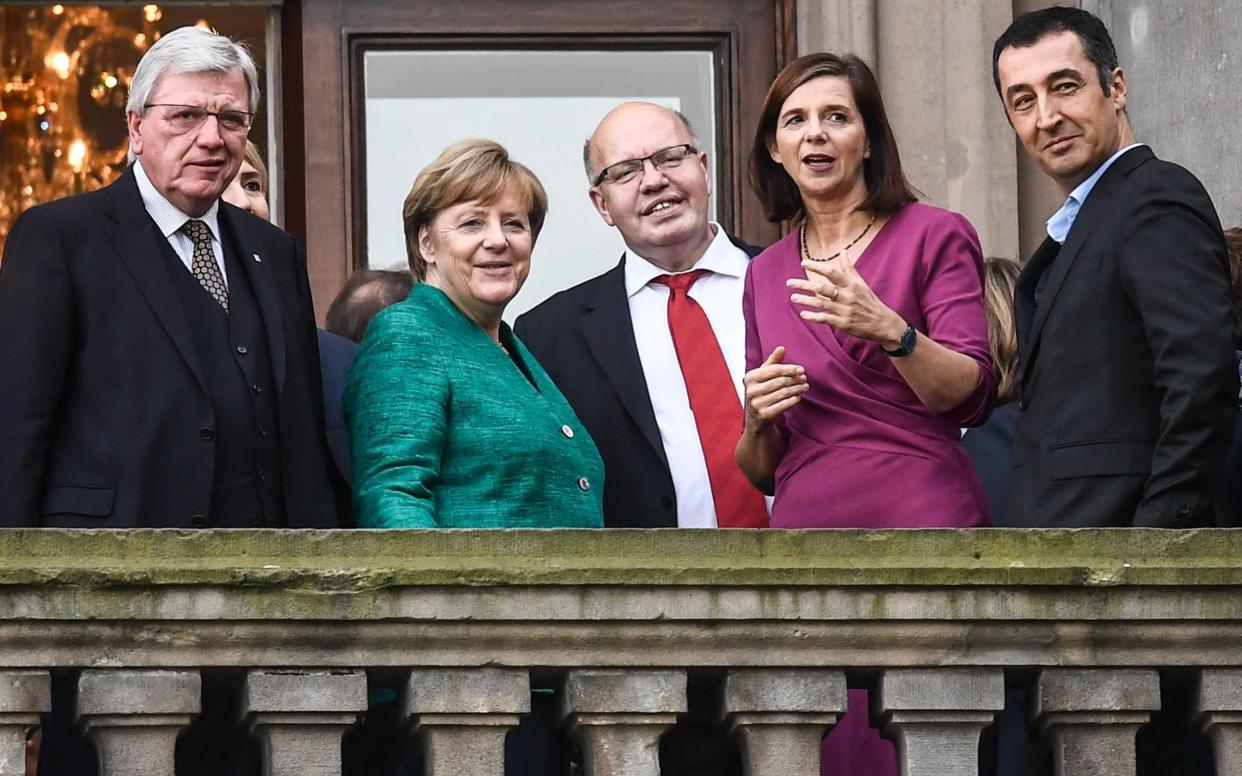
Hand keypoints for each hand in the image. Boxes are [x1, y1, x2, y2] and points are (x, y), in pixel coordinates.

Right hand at [742, 346, 807, 429]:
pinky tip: (798, 397)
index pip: (774, 370)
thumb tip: (781, 348)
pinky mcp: (764, 414)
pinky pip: (783, 405)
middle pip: (780, 381)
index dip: (789, 369)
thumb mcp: (763, 376)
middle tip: (804, 379)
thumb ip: (772, 362)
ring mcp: (756, 403)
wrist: (755, 418)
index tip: (801, 369)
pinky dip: (793, 400)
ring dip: (797, 389)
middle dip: (794, 380)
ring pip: (783, 393)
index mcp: (750, 377)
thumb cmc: (761, 391)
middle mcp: (751, 390)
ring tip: (804, 387)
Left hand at [787, 250, 906, 346]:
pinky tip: (803, 314)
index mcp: (851, 284)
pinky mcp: (844, 323)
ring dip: (805, 300)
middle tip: (789, 283)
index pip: (831, 272)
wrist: (883, 323)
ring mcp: (844, 310)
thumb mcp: (861, 283)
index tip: (803, 263)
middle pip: (822, 288)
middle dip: (804, 284)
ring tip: (793, 297)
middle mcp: (847, 296)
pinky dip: (814, 316)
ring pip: (821, 303)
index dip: (817, 266)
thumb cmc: (869, 301)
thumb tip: (843, 251)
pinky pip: (826, 319)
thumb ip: (849, 268)